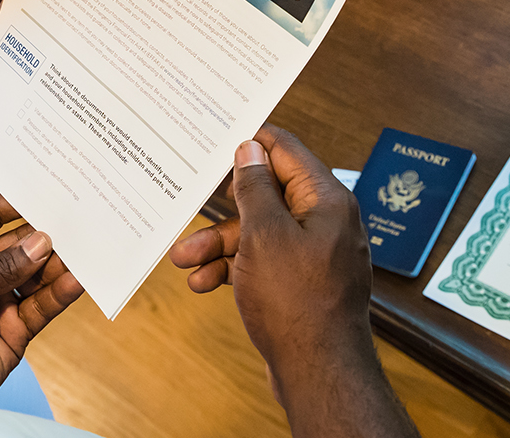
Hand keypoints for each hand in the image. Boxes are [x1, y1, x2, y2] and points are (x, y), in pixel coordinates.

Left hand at [0, 192, 81, 402]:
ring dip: (58, 264)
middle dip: (45, 234)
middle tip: (77, 221)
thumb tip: (41, 241)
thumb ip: (0, 269)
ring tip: (86, 249)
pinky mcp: (14, 330)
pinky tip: (77, 281)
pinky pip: (41, 307)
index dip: (13, 202)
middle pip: (18, 245)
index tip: (45, 190)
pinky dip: (59, 294)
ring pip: (35, 276)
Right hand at [168, 126, 417, 437]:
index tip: (216, 137)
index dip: (250, 142)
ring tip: (183, 261)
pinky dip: (234, 268)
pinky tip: (205, 282)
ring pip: (258, 233)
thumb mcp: (263, 236)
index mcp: (326, 201)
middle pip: (266, 196)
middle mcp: (324, 222)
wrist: (318, 372)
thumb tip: (250, 151)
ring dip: (219, 244)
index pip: (286, 151)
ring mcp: (314, 254)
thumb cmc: (298, 304)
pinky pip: (263, 262)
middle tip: (186, 206)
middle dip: (222, 208)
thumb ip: (255, 188)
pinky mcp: (302, 282)